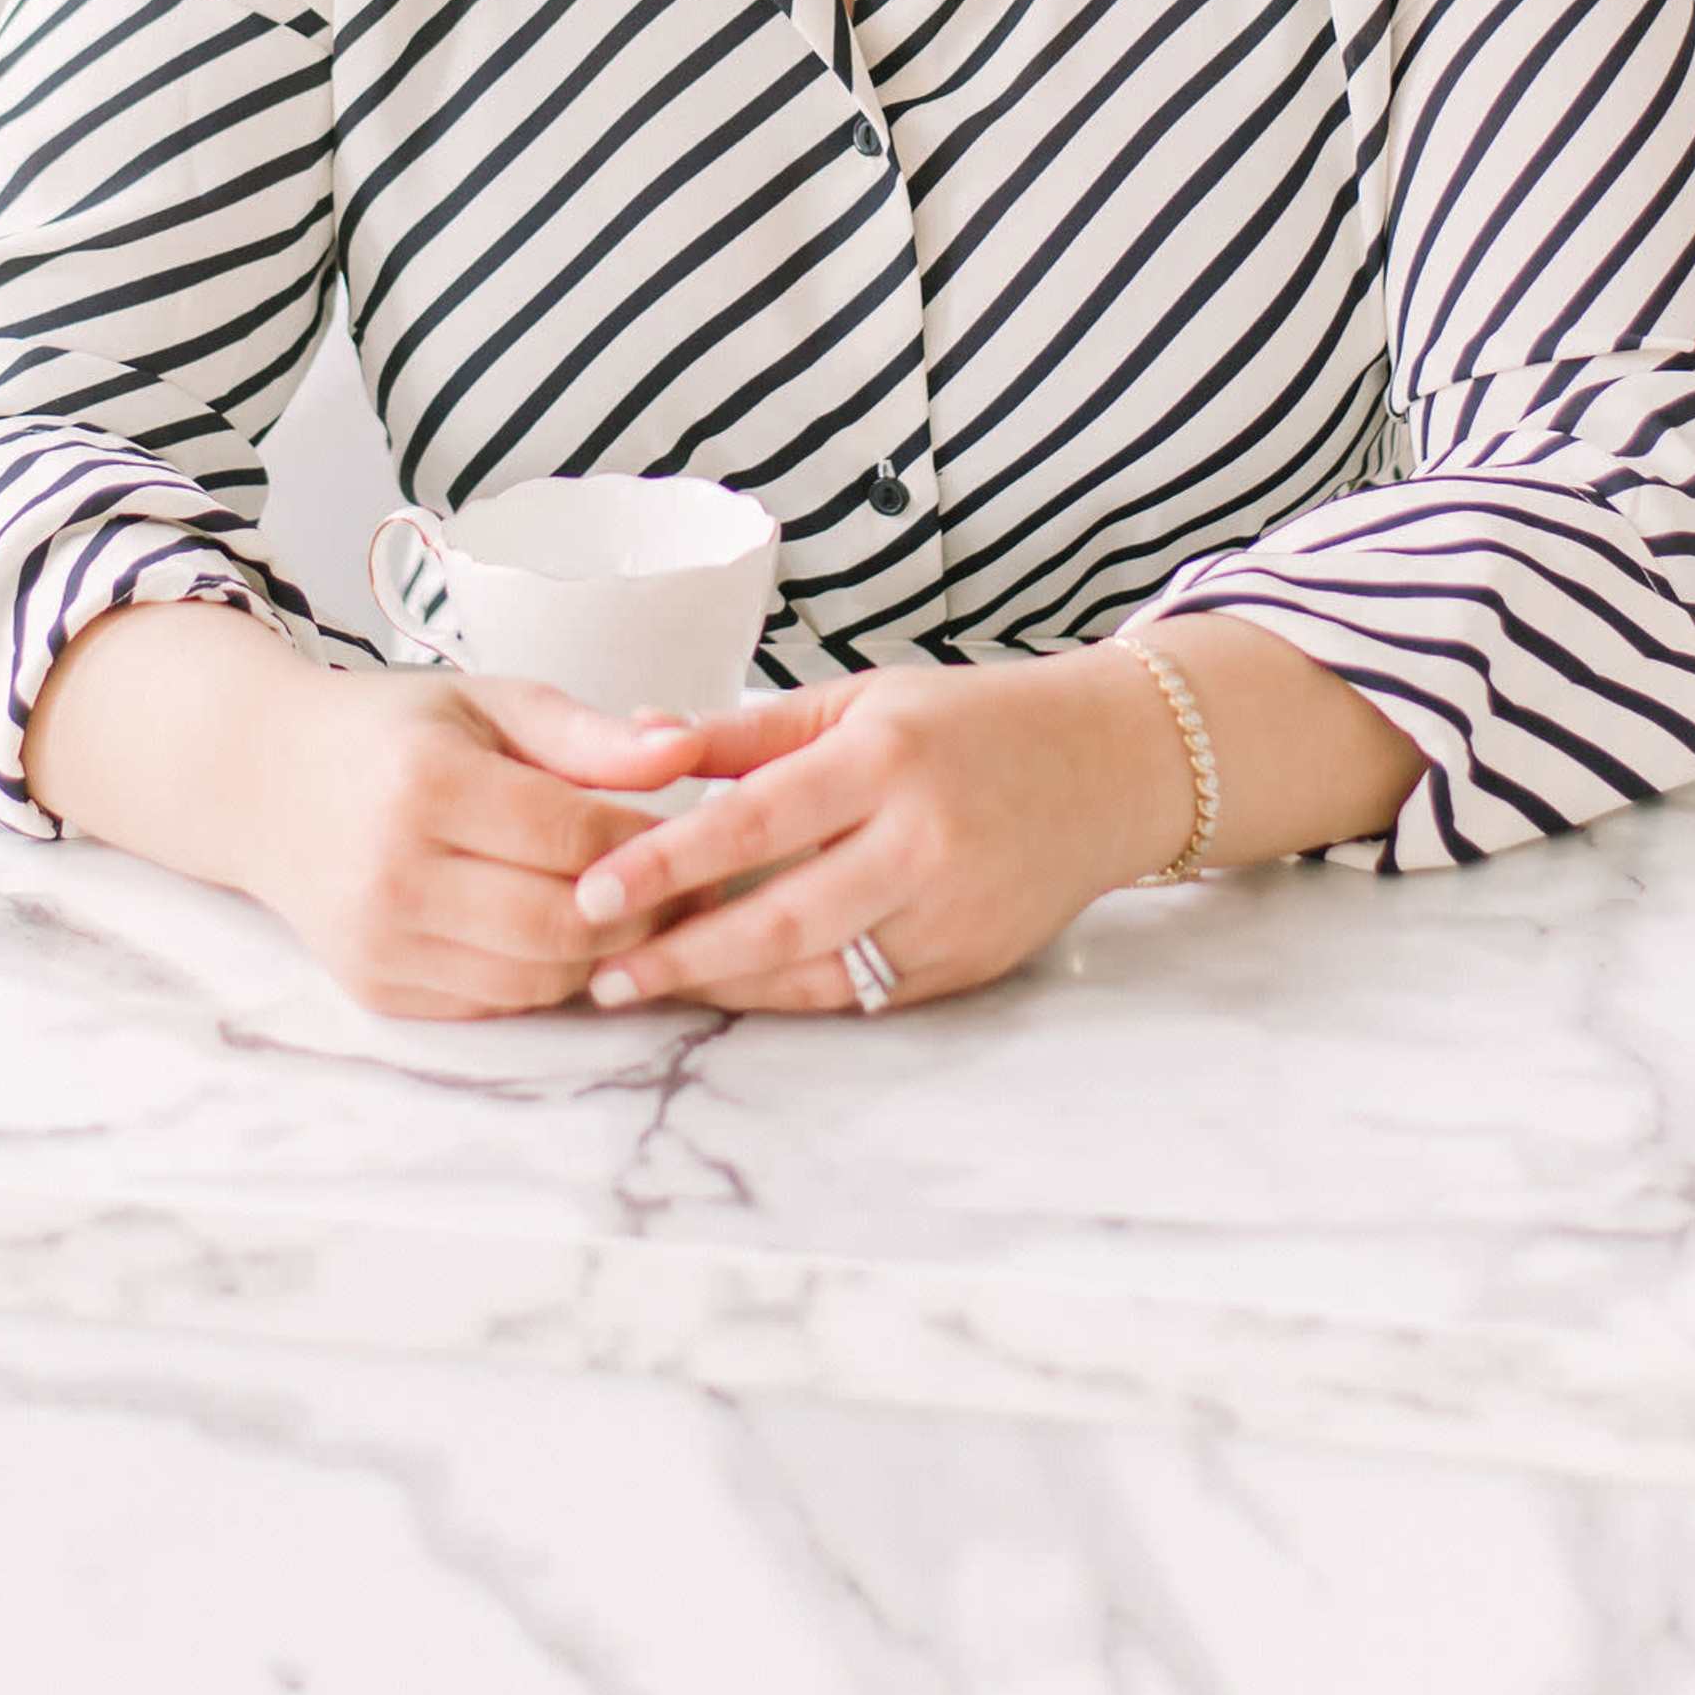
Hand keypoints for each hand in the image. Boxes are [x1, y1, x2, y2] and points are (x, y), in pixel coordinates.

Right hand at [252, 668, 689, 1021]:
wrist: (262, 782)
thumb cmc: (392, 734)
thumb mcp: (487, 704)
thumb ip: (590, 735)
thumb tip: (687, 751)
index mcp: (426, 782)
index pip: (574, 837)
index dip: (646, 838)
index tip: (678, 824)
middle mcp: (394, 870)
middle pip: (562, 923)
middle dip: (637, 910)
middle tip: (671, 882)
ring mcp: (380, 940)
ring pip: (538, 977)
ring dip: (597, 951)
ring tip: (617, 904)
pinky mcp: (377, 988)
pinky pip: (496, 1003)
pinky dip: (542, 976)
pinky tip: (552, 931)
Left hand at [522, 645, 1181, 1015]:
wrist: (1106, 767)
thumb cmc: (965, 723)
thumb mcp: (858, 698)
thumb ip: (746, 732)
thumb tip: (635, 738)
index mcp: (885, 758)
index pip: (753, 822)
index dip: (664, 865)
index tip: (588, 893)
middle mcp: (922, 840)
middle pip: (778, 917)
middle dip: (678, 955)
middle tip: (600, 974)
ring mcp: (951, 912)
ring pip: (816, 971)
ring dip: (723, 986)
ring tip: (645, 986)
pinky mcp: (967, 963)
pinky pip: (859, 995)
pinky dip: (789, 996)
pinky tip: (733, 989)